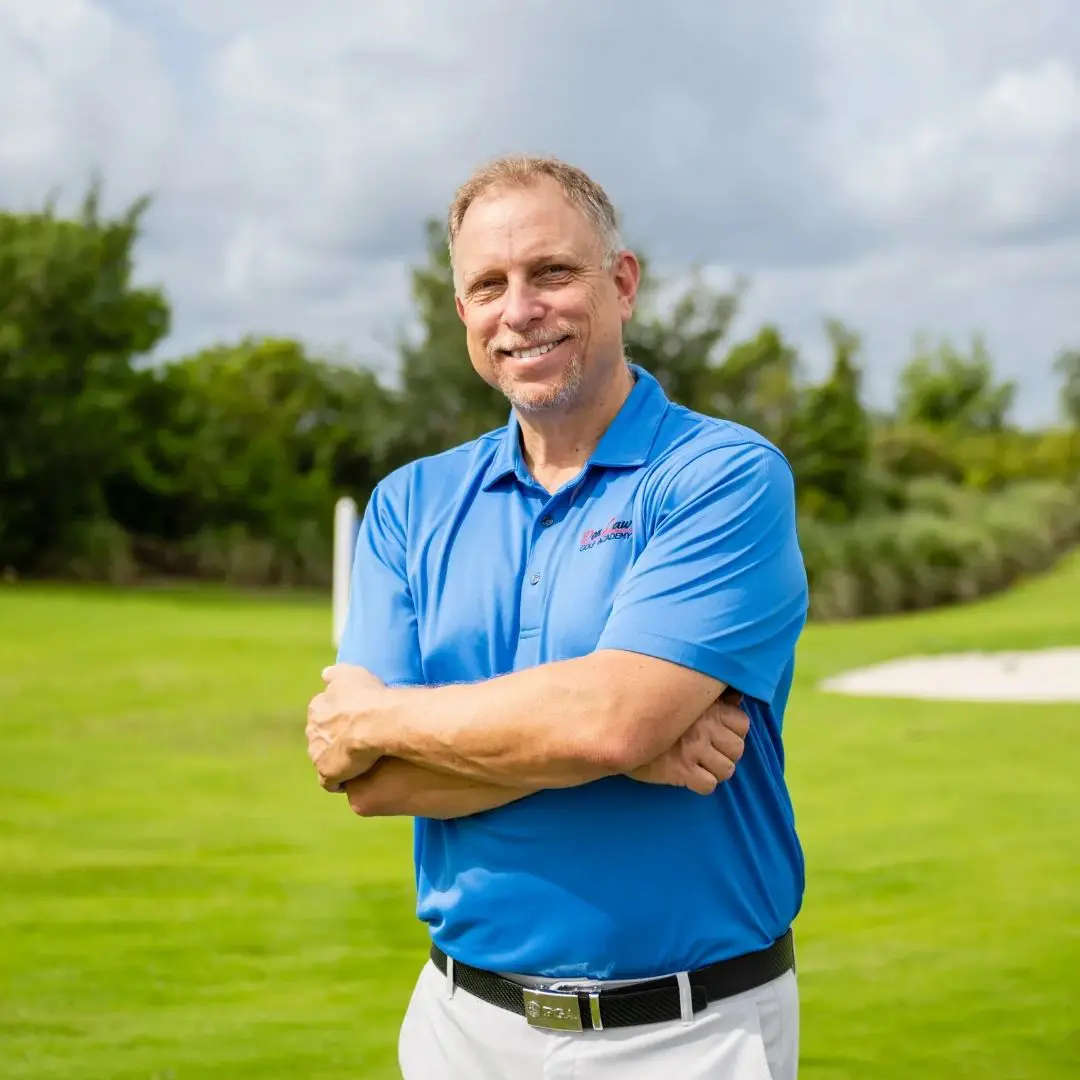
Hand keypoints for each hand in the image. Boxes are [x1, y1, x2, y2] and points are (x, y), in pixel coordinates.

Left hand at [306, 663, 386, 791]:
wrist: (377, 723)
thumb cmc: (368, 696)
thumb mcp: (351, 673)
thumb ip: (335, 674)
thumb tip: (325, 675)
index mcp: (317, 707)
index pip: (323, 716)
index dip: (338, 721)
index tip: (354, 723)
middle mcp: (312, 730)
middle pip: (322, 738)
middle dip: (335, 741)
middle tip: (359, 742)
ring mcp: (317, 753)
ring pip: (326, 759)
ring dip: (339, 761)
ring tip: (361, 762)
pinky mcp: (327, 773)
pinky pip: (332, 781)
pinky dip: (342, 780)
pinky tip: (358, 777)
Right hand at [629, 690, 748, 794]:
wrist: (617, 726)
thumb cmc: (650, 709)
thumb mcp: (681, 695)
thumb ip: (711, 695)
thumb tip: (735, 695)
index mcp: (707, 708)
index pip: (742, 723)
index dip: (734, 731)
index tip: (720, 733)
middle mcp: (704, 728)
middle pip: (737, 749)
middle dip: (727, 753)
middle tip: (710, 752)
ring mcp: (694, 750)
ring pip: (726, 769)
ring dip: (716, 770)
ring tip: (702, 765)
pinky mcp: (680, 771)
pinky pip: (708, 785)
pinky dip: (702, 784)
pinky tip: (691, 776)